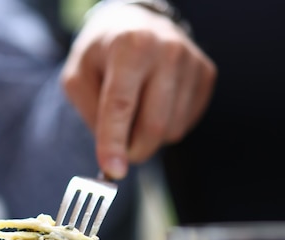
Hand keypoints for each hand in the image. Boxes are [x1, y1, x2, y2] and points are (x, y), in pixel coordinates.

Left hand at [61, 3, 216, 178]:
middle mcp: (167, 51)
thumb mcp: (77, 77)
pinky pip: (185, 124)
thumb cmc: (102, 54)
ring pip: (171, 130)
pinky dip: (165, 126)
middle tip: (119, 150)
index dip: (114, 142)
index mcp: (130, 46)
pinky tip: (154, 103)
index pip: (121, 105)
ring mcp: (192, 63)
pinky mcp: (206, 75)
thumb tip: (112, 156)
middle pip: (153, 125)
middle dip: (133, 149)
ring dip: (147, 137)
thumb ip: (89, 114)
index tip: (113, 170)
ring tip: (135, 109)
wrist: (136, 24)